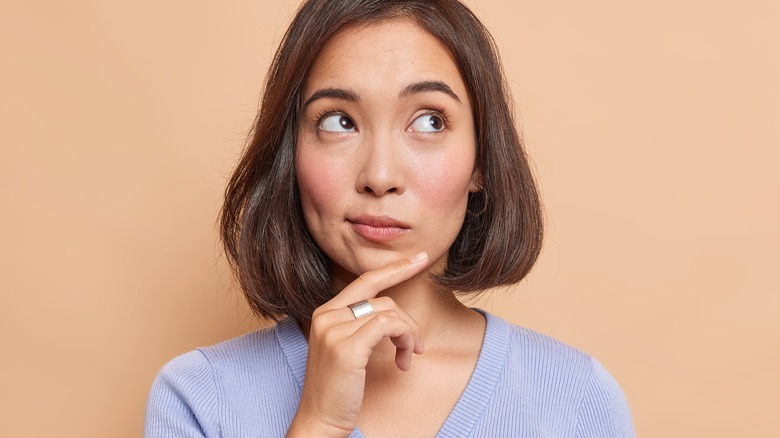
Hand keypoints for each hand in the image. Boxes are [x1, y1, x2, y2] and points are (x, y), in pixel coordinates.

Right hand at [286, 251, 428, 437]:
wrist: (319, 422)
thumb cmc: (337, 390)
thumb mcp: (346, 349)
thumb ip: (360, 326)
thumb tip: (393, 314)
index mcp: (324, 313)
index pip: (365, 280)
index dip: (395, 268)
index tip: (420, 258)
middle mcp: (326, 316)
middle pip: (382, 298)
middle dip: (407, 320)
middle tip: (417, 346)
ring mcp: (333, 330)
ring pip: (389, 312)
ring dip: (409, 335)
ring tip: (408, 357)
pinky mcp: (347, 347)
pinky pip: (389, 326)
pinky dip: (405, 338)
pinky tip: (403, 360)